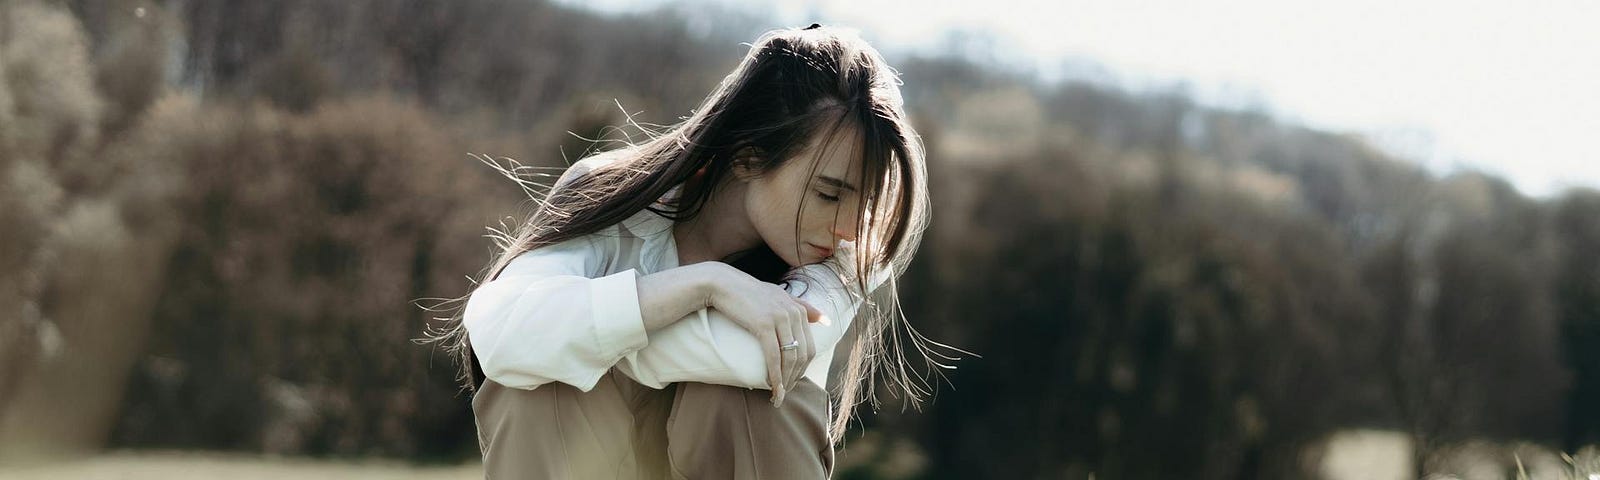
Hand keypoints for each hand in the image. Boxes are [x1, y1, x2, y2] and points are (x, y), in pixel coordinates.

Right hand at [704, 263, 824, 406]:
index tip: (791, 382)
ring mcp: (780, 318)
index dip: (802, 369)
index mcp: (799, 309)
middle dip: (795, 378)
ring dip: (785, 381)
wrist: (723, 284)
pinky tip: (772, 387)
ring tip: (777, 396)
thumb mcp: (779, 296)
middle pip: (802, 355)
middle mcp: (793, 313)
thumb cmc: (748, 293)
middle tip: (784, 393)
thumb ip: (802, 306)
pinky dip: (775, 375)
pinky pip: (773, 356)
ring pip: (789, 358)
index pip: (809, 348)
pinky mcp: (763, 324)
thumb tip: (826, 320)